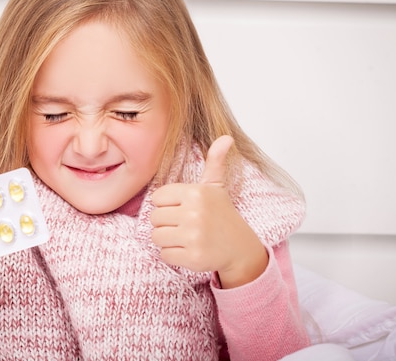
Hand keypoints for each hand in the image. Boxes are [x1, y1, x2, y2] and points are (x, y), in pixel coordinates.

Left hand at [150, 135, 267, 287]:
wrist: (240, 248)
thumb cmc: (222, 214)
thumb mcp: (217, 186)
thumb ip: (215, 161)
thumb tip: (227, 137)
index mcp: (196, 192)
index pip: (157, 198)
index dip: (167, 205)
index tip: (183, 208)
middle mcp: (194, 213)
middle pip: (154, 218)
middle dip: (166, 223)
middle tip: (185, 225)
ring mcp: (194, 236)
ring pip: (156, 237)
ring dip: (167, 240)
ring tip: (185, 237)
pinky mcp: (193, 258)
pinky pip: (164, 255)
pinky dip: (173, 255)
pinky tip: (188, 250)